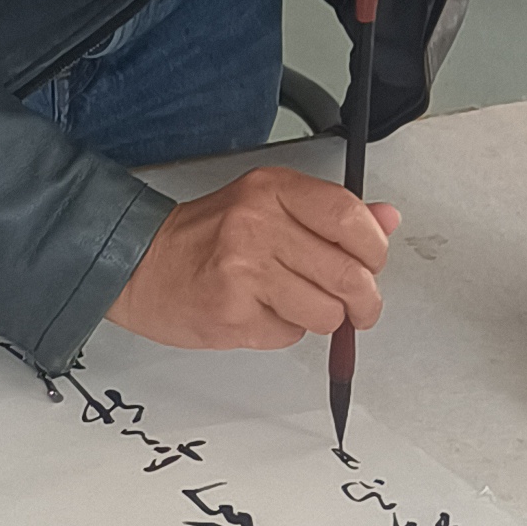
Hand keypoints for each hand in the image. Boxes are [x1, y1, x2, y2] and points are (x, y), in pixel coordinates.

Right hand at [108, 166, 397, 351]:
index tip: (373, 263)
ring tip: (298, 306)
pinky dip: (285, 331)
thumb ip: (329, 212)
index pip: (350, 217)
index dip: (374, 249)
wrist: (139, 265)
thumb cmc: (204, 237)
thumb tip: (387, 219)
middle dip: (364, 301)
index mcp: (272, 190)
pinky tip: (261, 313)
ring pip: (326, 313)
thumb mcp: (268, 204)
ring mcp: (244, 272)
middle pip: (347, 275)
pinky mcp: (233, 314)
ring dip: (323, 319)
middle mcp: (258, 225)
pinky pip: (290, 335)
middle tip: (360, 307)